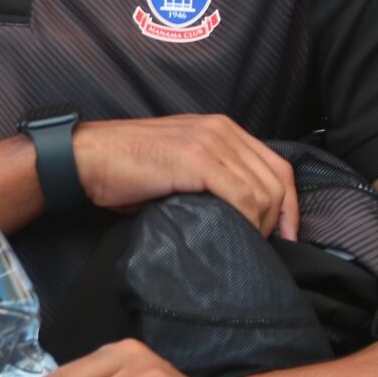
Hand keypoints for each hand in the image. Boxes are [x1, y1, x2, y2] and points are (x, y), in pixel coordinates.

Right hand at [72, 115, 297, 239]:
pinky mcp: (196, 159)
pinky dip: (247, 221)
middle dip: (281, 219)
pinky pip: (241, 196)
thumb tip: (236, 213)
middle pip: (276, 179)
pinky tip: (236, 235)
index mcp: (220, 128)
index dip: (290, 204)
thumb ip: (210, 177)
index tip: (288, 234)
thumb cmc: (124, 168)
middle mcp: (221, 129)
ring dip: (262, 225)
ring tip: (246, 243)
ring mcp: (210, 142)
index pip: (276, 165)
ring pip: (263, 190)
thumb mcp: (178, 165)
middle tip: (269, 248)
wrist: (87, 158)